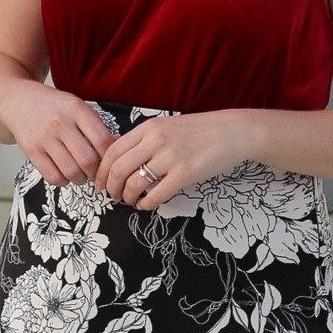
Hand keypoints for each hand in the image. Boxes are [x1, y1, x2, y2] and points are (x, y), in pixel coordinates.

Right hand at [0, 81, 115, 185]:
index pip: (103, 141)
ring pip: (71, 172)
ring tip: (80, 174)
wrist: (19, 101)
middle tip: (96, 174)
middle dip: (96, 173)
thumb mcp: (77, 107)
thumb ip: (96, 126)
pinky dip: (63, 181)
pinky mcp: (31, 150)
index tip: (110, 164)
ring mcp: (44, 137)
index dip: (110, 158)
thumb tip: (118, 146)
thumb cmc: (54, 107)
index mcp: (77, 109)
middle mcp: (60, 122)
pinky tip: (64, 174)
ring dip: (80, 179)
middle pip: (88, 160)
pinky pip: (52, 177)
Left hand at [93, 110, 256, 209]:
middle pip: (118, 169)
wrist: (232, 132)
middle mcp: (156, 140)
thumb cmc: (200, 131)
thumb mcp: (167, 127)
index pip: (113, 151)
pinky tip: (146, 205)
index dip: (101, 171)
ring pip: (134, 183)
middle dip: (111, 187)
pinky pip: (156, 195)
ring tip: (129, 201)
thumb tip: (119, 158)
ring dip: (127, 197)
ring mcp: (170, 157)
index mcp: (149, 127)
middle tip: (112, 196)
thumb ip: (144, 140)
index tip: (100, 183)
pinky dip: (146, 204)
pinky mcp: (185, 174)